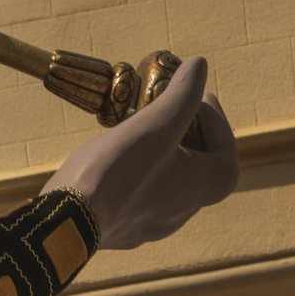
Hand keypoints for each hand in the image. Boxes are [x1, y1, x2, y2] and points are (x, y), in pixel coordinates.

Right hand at [44, 55, 238, 250]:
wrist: (67, 220)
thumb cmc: (118, 171)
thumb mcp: (157, 123)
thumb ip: (183, 94)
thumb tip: (199, 65)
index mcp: (200, 191)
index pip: (227, 157)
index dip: (219, 125)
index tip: (200, 100)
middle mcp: (181, 215)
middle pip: (200, 170)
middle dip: (192, 135)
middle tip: (173, 108)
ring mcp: (150, 226)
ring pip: (171, 184)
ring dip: (166, 154)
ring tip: (145, 129)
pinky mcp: (122, 230)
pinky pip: (143, 197)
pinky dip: (142, 172)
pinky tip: (120, 157)